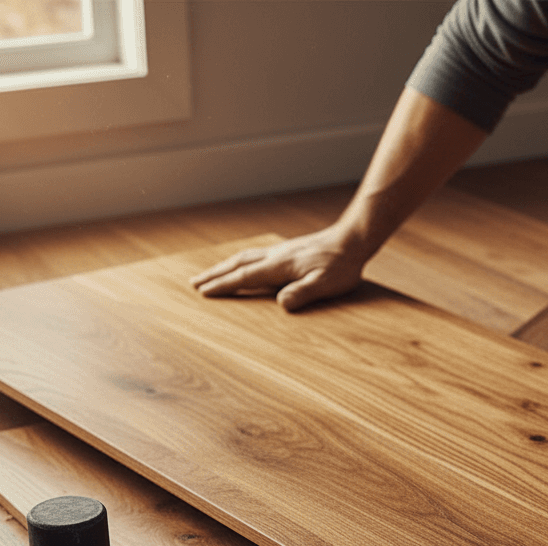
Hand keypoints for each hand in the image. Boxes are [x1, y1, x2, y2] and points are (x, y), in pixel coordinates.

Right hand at [190, 228, 366, 310]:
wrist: (353, 239)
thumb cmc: (342, 265)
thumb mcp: (326, 284)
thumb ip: (303, 293)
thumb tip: (281, 304)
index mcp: (280, 266)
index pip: (244, 277)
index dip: (223, 285)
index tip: (203, 292)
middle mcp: (275, 255)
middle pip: (237, 264)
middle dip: (215, 274)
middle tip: (194, 282)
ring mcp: (281, 250)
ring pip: (246, 257)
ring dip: (225, 266)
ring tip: (212, 273)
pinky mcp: (289, 250)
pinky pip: (257, 255)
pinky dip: (242, 261)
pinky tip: (246, 264)